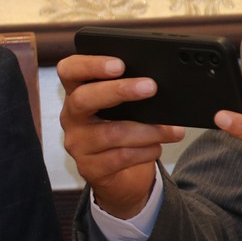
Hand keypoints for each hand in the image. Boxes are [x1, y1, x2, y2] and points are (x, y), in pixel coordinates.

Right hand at [58, 54, 184, 218]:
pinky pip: (119, 157)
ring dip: (147, 130)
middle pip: (83, 99)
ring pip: (110, 133)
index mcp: (76, 93)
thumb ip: (128, 93)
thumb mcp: (123, 108)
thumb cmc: (123, 131)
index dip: (90, 64)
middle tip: (150, 87)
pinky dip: (145, 151)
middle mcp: (71, 117)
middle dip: (118, 91)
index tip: (119, 64)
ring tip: (172, 130)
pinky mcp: (89, 168)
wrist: (120, 176)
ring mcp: (77, 143)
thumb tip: (154, 85)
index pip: (69, 70)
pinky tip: (157, 147)